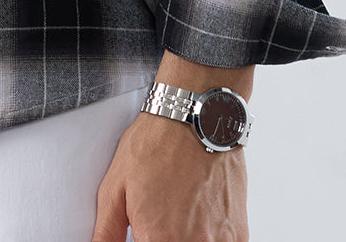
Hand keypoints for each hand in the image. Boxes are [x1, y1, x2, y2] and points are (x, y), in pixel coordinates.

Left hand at [92, 113, 247, 241]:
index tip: (143, 233)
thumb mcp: (115, 187)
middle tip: (159, 219)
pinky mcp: (238, 234)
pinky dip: (208, 238)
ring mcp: (219, 241)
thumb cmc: (157, 144)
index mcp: (158, 239)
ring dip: (186, 237)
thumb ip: (106, 231)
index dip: (142, 240)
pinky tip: (198, 217)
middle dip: (161, 238)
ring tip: (179, 213)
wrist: (195, 117)